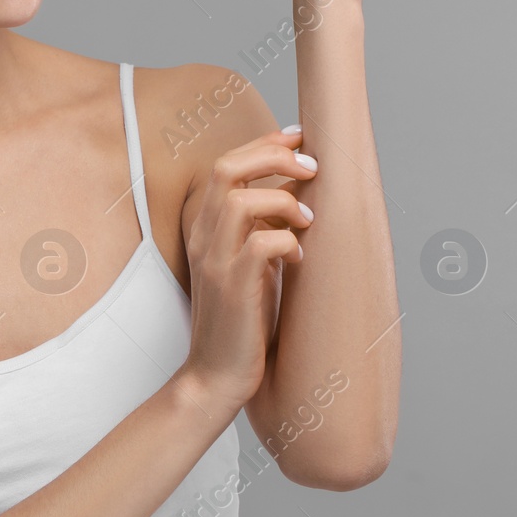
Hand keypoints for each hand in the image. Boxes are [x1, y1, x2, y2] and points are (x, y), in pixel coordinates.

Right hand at [177, 129, 315, 415]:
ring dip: (285, 201)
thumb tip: (297, 198)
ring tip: (309, 220)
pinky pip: (261, 243)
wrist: (215, 377)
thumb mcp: (249, 265)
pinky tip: (298, 258)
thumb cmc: (242, 322)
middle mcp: (204, 238)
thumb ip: (260, 230)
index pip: (227, 164)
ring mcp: (215, 262)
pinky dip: (288, 240)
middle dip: (275, 156)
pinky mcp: (232, 288)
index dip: (264, 143)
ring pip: (242, 199)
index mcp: (206, 228)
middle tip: (311, 167)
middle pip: (229, 168)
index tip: (299, 138)